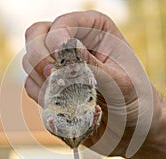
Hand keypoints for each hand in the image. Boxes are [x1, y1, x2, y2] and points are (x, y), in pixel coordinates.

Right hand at [23, 11, 162, 156]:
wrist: (133, 129)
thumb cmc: (136, 101)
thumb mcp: (121, 83)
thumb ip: (94, 66)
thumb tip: (68, 47)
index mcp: (96, 30)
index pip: (63, 23)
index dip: (56, 40)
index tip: (61, 62)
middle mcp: (74, 41)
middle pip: (37, 35)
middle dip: (40, 57)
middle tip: (53, 77)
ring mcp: (61, 64)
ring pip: (29, 61)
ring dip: (41, 81)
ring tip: (65, 97)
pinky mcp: (53, 86)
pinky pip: (32, 85)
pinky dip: (41, 96)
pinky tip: (60, 105)